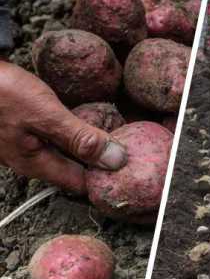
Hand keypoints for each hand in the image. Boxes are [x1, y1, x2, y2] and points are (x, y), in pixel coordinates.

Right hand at [0, 61, 126, 193]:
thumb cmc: (2, 93)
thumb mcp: (46, 116)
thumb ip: (81, 138)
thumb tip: (116, 161)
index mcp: (36, 164)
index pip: (81, 185)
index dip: (105, 179)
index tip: (129, 168)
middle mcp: (30, 161)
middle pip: (73, 171)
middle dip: (100, 163)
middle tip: (128, 152)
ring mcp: (24, 146)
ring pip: (65, 155)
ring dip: (88, 148)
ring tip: (115, 138)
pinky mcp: (24, 130)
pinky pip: (56, 139)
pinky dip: (75, 134)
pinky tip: (87, 123)